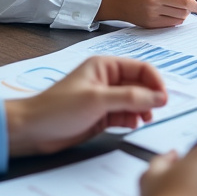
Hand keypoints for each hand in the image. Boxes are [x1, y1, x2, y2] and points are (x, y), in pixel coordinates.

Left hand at [3, 57, 167, 156]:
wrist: (33, 130)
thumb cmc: (57, 109)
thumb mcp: (98, 100)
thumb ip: (131, 98)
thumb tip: (159, 97)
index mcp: (105, 66)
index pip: (141, 68)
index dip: (155, 82)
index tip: (163, 98)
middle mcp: (107, 79)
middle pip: (140, 85)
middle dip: (150, 97)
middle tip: (154, 112)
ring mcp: (105, 98)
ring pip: (135, 101)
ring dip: (142, 110)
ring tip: (143, 120)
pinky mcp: (102, 115)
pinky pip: (125, 114)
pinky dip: (131, 119)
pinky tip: (131, 125)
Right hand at [98, 0, 196, 27]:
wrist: (122, 2)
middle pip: (184, 3)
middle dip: (195, 5)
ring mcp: (153, 10)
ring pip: (180, 14)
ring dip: (187, 13)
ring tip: (186, 10)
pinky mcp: (152, 22)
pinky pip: (173, 22)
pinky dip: (179, 19)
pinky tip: (177, 15)